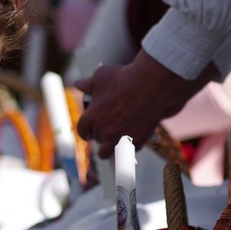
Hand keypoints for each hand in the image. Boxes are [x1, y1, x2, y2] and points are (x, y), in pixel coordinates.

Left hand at [74, 49, 217, 158]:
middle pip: (97, 139)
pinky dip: (128, 147)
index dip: (85, 131)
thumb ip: (88, 84)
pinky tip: (130, 142)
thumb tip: (78, 84)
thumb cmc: (124, 77)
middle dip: (100, 135)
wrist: (151, 84)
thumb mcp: (102, 76)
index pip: (82, 130)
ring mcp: (119, 139)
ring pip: (107, 153)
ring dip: (108, 149)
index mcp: (91, 117)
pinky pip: (127, 151)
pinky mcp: (136, 143)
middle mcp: (103, 131)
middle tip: (106, 131)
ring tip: (112, 146)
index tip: (88, 132)